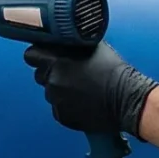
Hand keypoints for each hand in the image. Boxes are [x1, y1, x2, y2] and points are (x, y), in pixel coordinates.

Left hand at [23, 41, 158, 138]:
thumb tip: (62, 41)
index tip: (45, 58)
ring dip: (60, 90)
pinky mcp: (62, 116)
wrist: (127, 100)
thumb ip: (72, 44)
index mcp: (57, 62)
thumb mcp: (93, 48)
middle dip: (51, 74)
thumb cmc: (115, 73)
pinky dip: (67, 106)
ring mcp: (56, 100)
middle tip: (70, 74)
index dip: (38, 56)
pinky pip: (58, 108)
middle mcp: (53, 81)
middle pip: (40, 75)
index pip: (31, 56)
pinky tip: (83, 102)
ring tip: (81, 89)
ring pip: (50, 93)